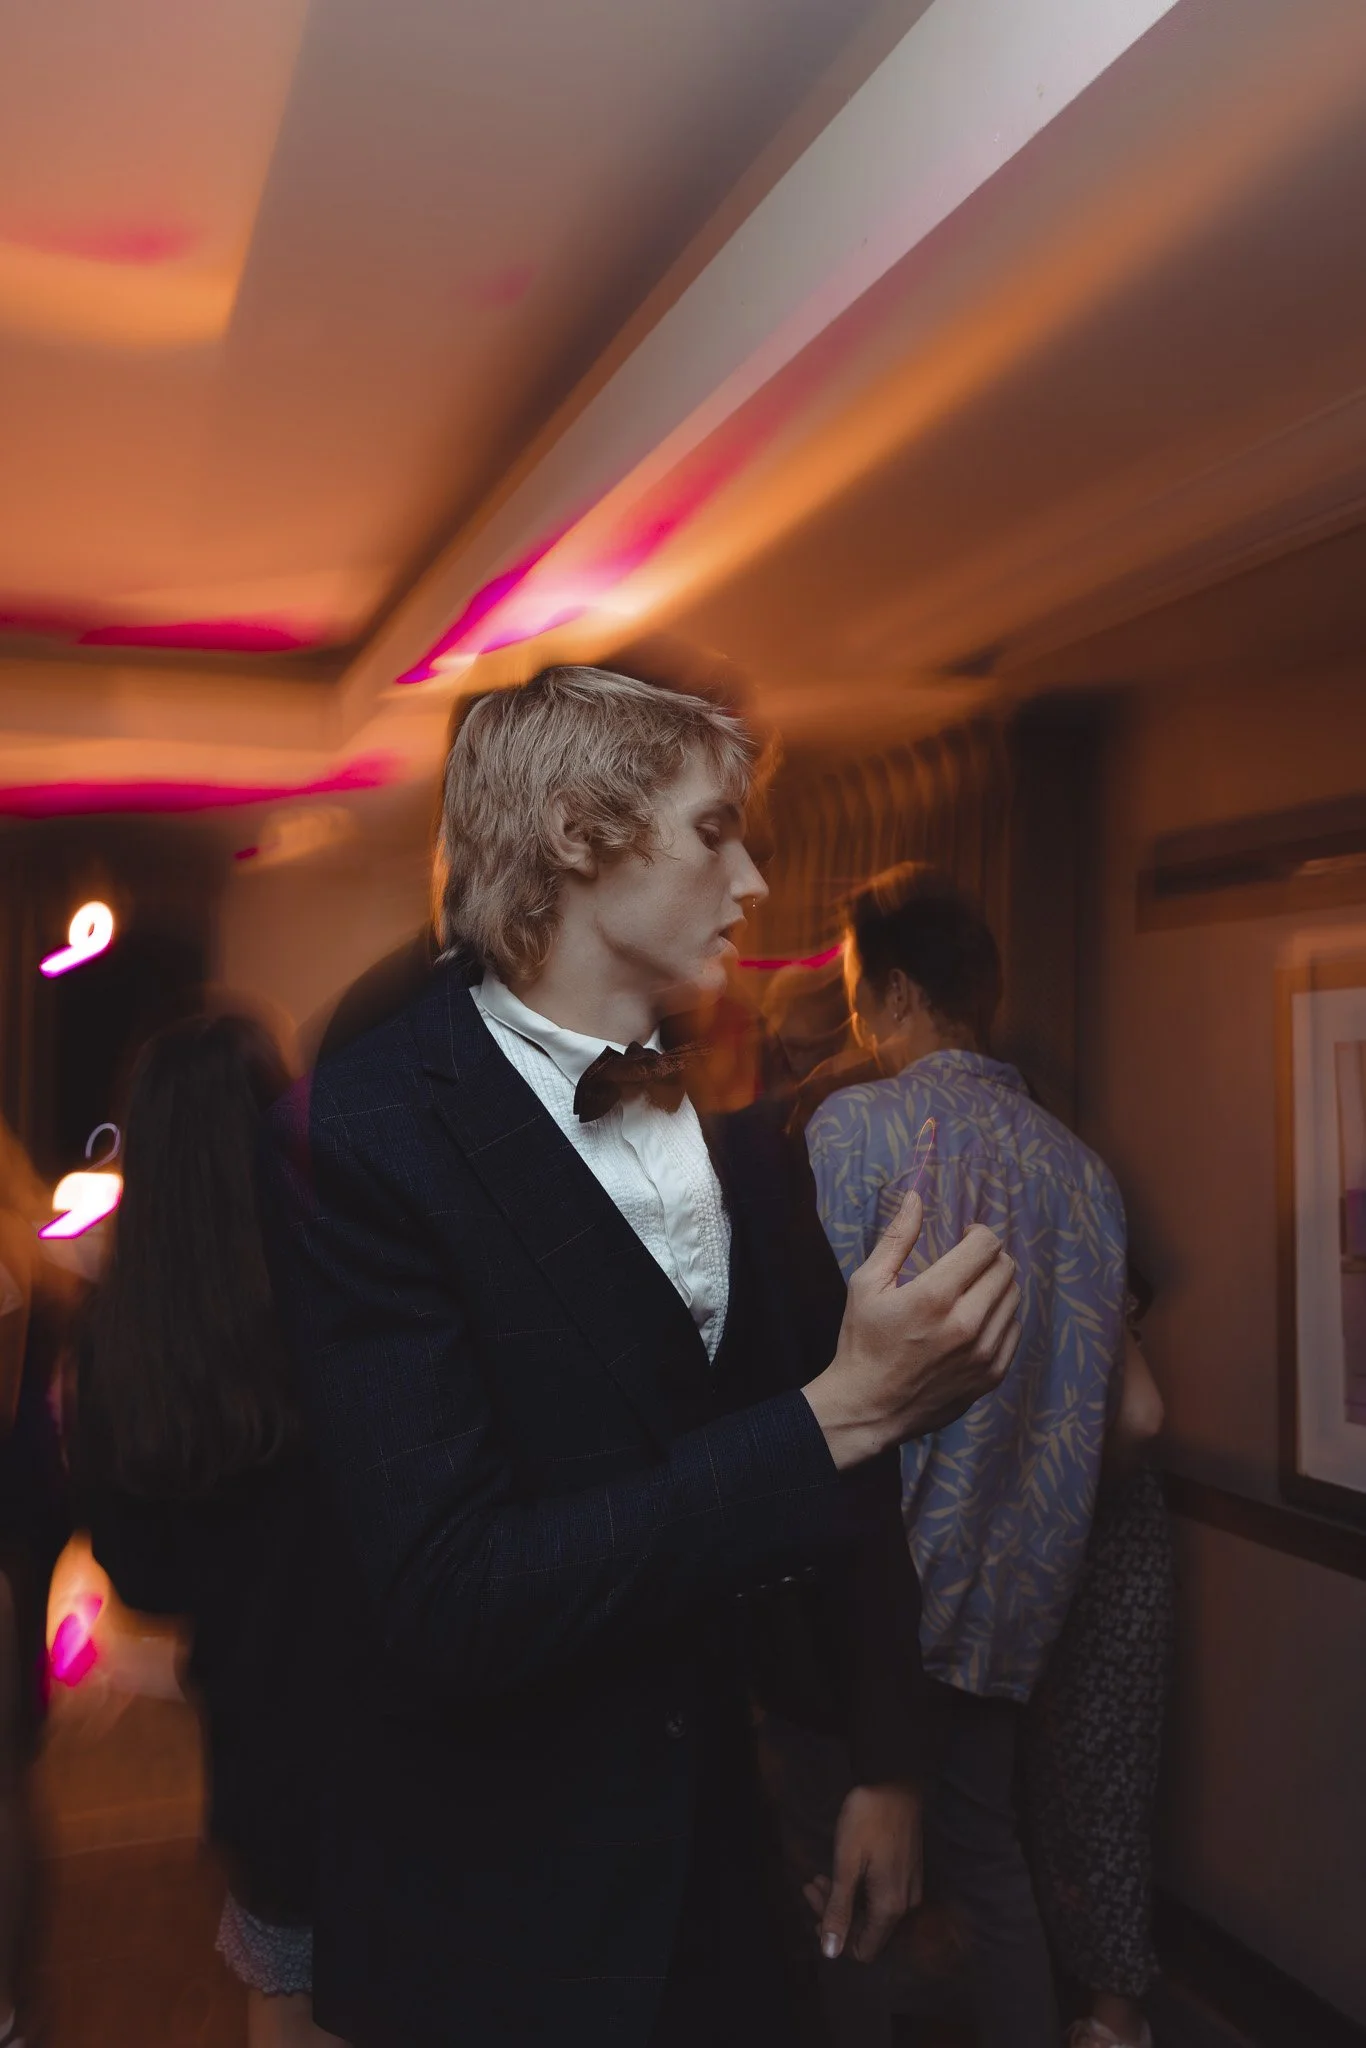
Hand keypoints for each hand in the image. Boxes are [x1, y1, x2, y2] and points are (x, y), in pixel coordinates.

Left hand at [803, 1782, 922, 1963]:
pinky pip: (882, 1895)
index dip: (836, 1939)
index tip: (815, 1913)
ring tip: (818, 1877)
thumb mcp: (846, 1865)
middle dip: (835, 1913)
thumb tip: (830, 1952)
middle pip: (867, 1929)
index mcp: (890, 1908)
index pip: (863, 1950)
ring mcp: (910, 1888)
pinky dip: (858, 1888)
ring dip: (844, 1899)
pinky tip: (840, 1871)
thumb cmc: (867, 1821)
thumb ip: (838, 1910)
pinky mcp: (909, 1872)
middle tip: (811, 1885)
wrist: (894, 1783)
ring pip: (872, 1910)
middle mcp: (906, 1905)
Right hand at [804, 1191, 1020, 1468]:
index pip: (985, 1245)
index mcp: (935, 1296)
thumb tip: (916, 1197)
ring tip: (971, 1290)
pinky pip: (1014, 1330)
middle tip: (968, 1261)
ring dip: (997, 1284)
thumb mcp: (867, 1284)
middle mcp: (967, 1323)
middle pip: (1005, 1268)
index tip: (965, 1237)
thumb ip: (896, 1238)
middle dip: (989, 1256)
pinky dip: (1001, 1316)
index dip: (979, 1233)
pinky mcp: (992, 1375)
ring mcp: (984, 1353)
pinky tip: (976, 1318)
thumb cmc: (862, 1342)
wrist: (869, 1408)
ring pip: (1013, 1298)